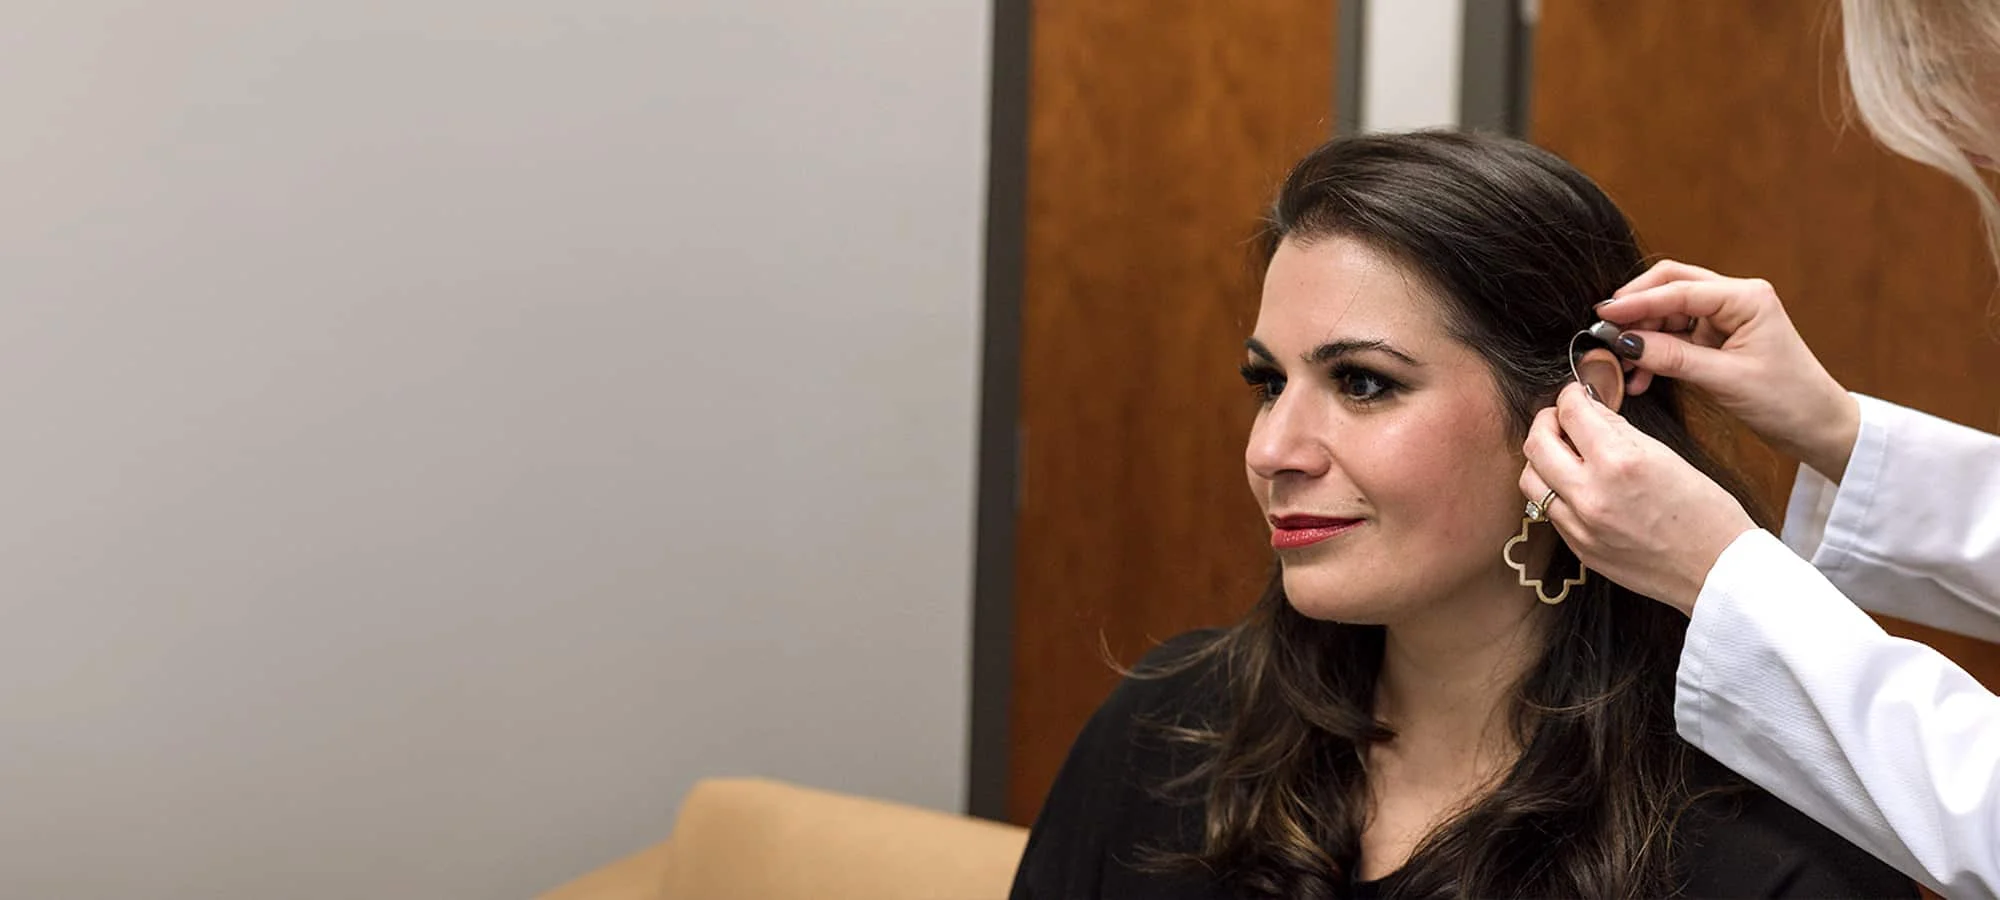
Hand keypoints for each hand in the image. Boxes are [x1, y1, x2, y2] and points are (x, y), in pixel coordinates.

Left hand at [1520, 383, 1757, 614]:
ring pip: (1530, 479)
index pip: (1570, 413)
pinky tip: (1576, 485)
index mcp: (1620, 462)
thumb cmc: (1707, 512)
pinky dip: (1554, 490)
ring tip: (1564, 453)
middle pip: (1536, 443)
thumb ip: (1621, 431)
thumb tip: (1591, 410)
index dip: (1570, 395)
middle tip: (1562, 418)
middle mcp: (1591, 494)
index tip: (1575, 395)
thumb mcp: (1668, 456)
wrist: (1718, 571)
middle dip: (1546, 421)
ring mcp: (1581, 526)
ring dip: (1542, 459)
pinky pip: (1548, 511)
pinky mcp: (1579, 548)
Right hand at [1597, 260, 1860, 480]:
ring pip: (1668, 313)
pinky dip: (1655, 352)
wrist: (1817, 426)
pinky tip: (1640, 375)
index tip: (1603, 316)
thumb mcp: (1725, 379)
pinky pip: (1675, 336)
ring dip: (1642, 335)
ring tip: (1623, 364)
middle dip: (1636, 308)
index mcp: (1745, 298)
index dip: (1637, 302)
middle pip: (1670, 287)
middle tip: (1605, 331)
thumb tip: (1626, 342)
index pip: (1679, 290)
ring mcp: (1725, 318)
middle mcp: (1735, 298)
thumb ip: (1673, 358)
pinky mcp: (1717, 338)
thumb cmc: (1786, 400)